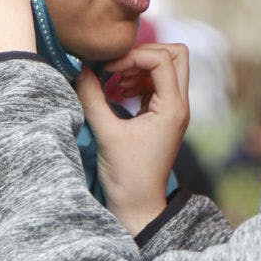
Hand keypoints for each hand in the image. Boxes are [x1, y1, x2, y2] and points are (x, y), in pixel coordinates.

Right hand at [75, 43, 189, 235]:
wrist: (138, 205)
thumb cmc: (126, 175)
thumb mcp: (106, 133)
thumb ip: (93, 98)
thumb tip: (81, 70)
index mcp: (172, 108)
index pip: (162, 59)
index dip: (133, 57)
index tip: (108, 71)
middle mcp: (180, 105)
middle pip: (176, 55)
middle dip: (144, 54)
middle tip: (117, 68)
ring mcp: (175, 110)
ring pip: (169, 67)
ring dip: (141, 67)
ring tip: (115, 83)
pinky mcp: (165, 116)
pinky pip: (159, 83)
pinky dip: (140, 80)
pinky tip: (118, 93)